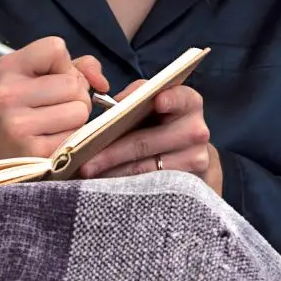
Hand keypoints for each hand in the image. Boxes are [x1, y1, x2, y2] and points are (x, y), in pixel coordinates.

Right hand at [0, 37, 109, 164]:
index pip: (55, 48)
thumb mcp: (43, 80)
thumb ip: (78, 68)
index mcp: (8, 67)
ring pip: (80, 110)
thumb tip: (101, 82)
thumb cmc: (28, 114)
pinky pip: (76, 136)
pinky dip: (73, 140)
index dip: (66, 67)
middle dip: (76, 98)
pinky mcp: (33, 151)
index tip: (55, 81)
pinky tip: (54, 143)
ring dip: (77, 121)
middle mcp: (7, 93)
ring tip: (55, 127)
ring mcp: (17, 123)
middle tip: (55, 111)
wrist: (3, 161)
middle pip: (73, 84)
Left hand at [78, 83, 222, 195]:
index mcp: (189, 102)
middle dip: (111, 152)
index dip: (169, 99)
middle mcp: (197, 130)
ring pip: (144, 167)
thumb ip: (136, 96)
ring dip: (112, 170)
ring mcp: (195, 159)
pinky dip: (124, 183)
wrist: (189, 153)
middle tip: (84, 160)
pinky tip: (106, 183)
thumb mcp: (153, 103)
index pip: (180, 98)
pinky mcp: (187, 183)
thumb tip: (115, 105)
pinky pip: (148, 184)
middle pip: (146, 141)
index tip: (156, 101)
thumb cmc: (161, 122)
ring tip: (88, 172)